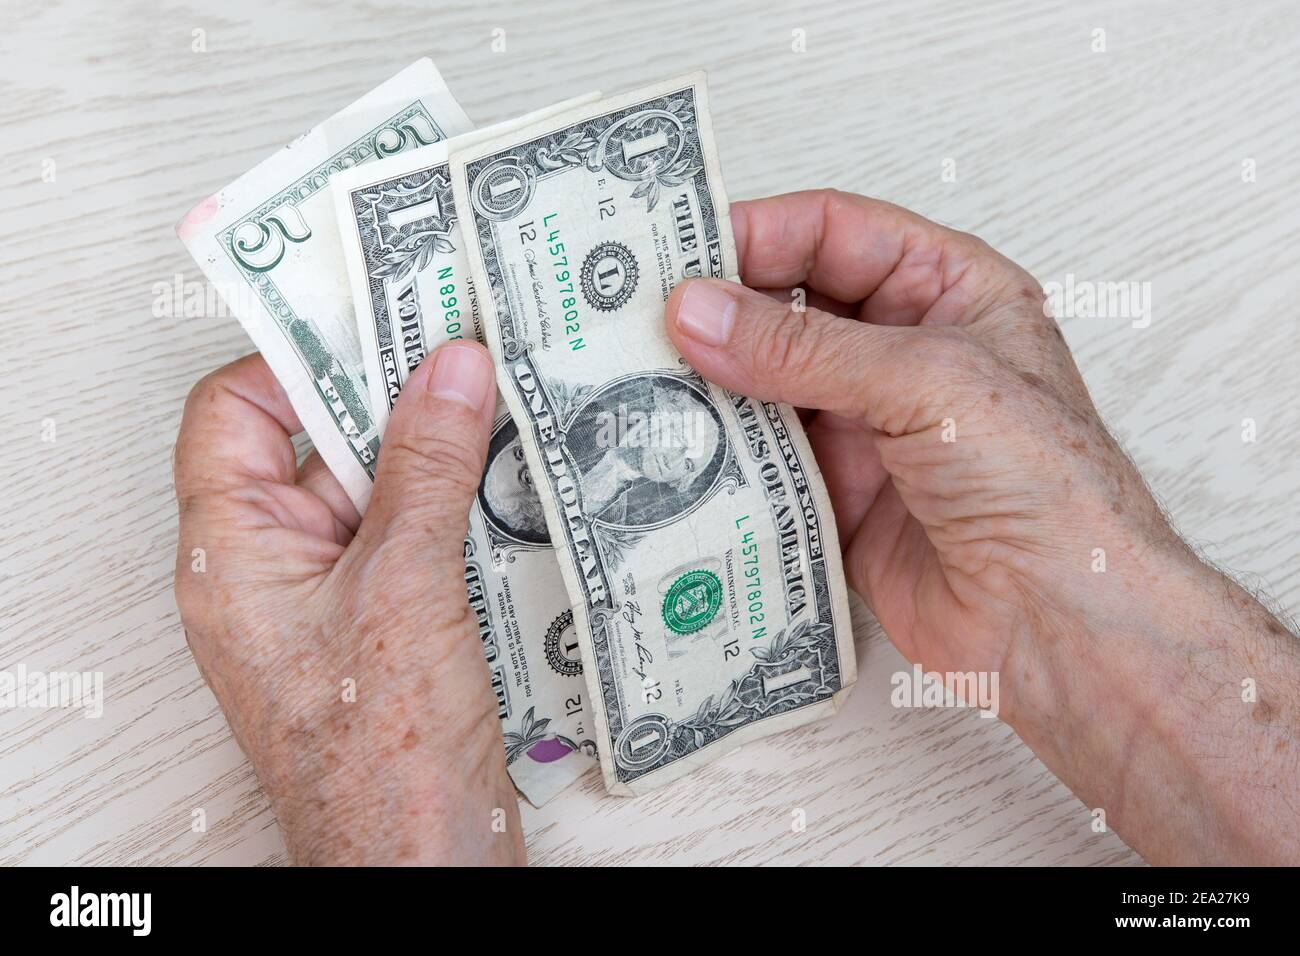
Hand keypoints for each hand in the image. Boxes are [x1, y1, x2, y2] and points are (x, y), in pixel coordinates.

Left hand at [173, 341, 523, 865]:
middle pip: (313, 443)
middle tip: (453, 338)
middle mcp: (273, 569)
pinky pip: (414, 534)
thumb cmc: (379, 755)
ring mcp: (332, 597)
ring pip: (376, 488)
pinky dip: (457, 500)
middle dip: (385, 393)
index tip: (368, 313)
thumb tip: (448, 369)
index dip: (293, 357)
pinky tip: (511, 475)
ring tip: (496, 397)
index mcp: (233, 554)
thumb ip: (427, 468)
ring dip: (434, 447)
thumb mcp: (405, 585)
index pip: (230, 415)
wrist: (425, 860)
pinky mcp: (387, 623)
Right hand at [666, 190, 1299, 863]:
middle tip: (639, 318)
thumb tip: (699, 311)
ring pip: (766, 386)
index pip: (835, 232)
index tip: (680, 252)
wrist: (1058, 622)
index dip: (758, 234)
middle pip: (790, 307)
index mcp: (947, 292)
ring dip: (711, 385)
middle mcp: (903, 353)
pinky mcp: (837, 495)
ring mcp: (868, 426)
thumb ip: (805, 347)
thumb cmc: (1045, 487)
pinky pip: (763, 461)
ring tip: (641, 381)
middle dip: (719, 312)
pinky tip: (677, 450)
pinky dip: (720, 455)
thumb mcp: (927, 382)